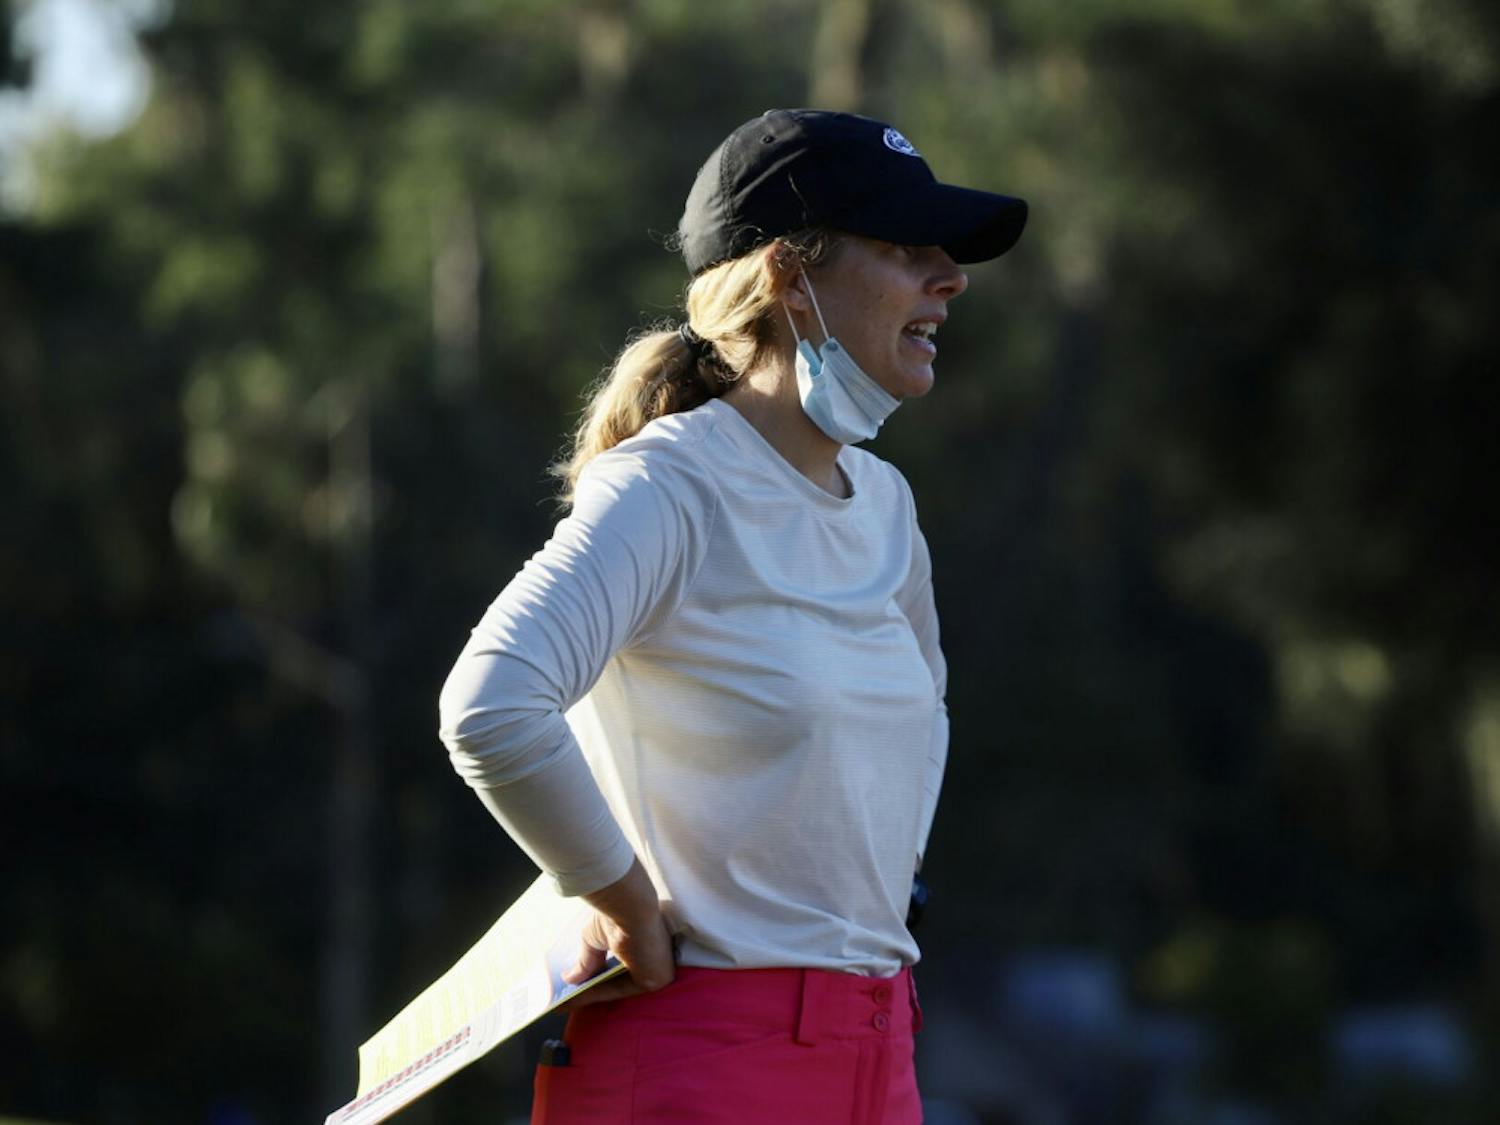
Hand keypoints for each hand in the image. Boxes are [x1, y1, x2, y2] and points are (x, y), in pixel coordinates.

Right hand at [560, 859, 674, 1009]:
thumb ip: (586, 963)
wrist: (629, 904)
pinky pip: (616, 992)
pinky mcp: (653, 982)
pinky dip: (591, 996)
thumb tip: (568, 979)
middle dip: (590, 989)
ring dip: (588, 995)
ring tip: (562, 1003)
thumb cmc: (616, 913)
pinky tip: (569, 1001)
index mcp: (647, 945)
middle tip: (566, 999)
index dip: (597, 977)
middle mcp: (655, 960)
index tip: (574, 987)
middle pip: (618, 980)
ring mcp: (656, 972)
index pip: (621, 966)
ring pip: (615, 988)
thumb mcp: (594, 940)